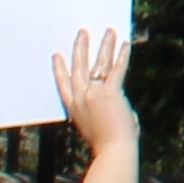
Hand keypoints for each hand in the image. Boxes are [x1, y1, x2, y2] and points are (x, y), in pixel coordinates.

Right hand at [52, 30, 134, 151]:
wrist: (113, 151)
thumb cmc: (107, 144)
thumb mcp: (95, 126)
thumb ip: (98, 111)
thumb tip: (113, 102)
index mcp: (73, 108)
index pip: (63, 84)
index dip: (60, 69)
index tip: (57, 56)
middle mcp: (81, 99)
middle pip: (78, 67)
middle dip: (80, 48)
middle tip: (82, 33)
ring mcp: (94, 94)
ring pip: (98, 63)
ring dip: (104, 45)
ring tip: (108, 31)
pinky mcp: (110, 93)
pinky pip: (117, 69)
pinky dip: (122, 56)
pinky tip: (125, 44)